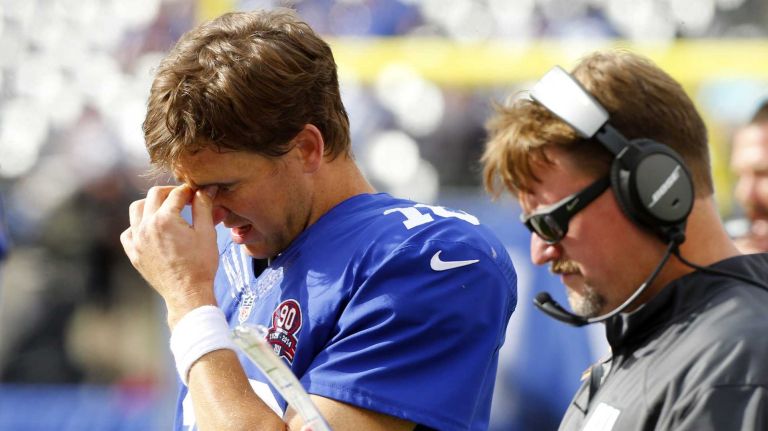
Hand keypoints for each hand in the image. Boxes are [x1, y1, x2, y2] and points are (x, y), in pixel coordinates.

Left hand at [120, 184, 219, 326]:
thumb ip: (204, 206)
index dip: (190, 190)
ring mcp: (137, 240)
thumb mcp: (207, 233)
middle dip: (170, 193)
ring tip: (166, 210)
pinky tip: (152, 230)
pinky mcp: (133, 253)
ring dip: (151, 205)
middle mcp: (146, 226)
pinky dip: (138, 226)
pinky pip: (128, 231)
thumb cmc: (200, 265)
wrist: (187, 294)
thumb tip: (207, 188)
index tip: (198, 193)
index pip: (177, 194)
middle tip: (184, 198)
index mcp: (165, 219)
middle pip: (154, 195)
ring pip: (137, 209)